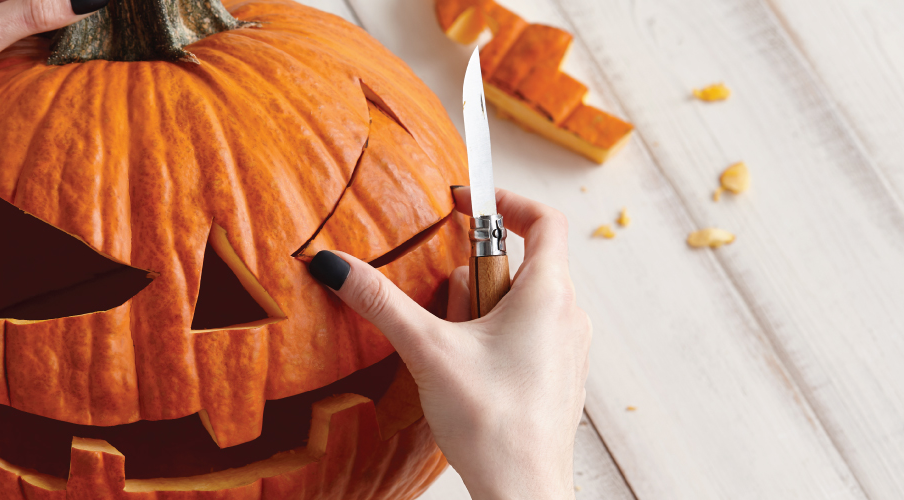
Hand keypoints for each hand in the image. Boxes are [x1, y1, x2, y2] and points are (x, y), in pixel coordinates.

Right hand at [306, 188, 590, 499]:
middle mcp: (569, 316)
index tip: (466, 202)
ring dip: (480, 314)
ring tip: (454, 352)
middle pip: (520, 265)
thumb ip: (380, 302)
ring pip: (521, 304)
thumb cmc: (490, 423)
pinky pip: (527, 337)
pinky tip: (469, 375)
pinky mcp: (560, 379)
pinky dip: (494, 340)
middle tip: (444, 309)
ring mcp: (569, 349)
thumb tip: (334, 265)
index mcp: (549, 294)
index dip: (505, 201)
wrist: (523, 491)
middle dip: (473, 277)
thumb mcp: (427, 350)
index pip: (544, 219)